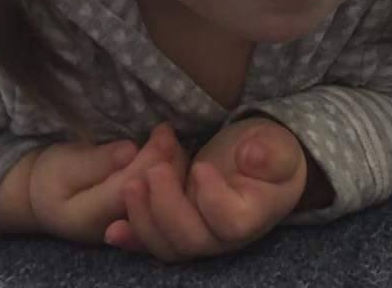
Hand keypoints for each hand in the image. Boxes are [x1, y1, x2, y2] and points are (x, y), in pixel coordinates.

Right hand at [28, 122, 188, 243]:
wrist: (49, 200)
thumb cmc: (54, 177)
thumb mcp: (65, 165)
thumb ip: (97, 161)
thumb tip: (130, 150)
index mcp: (93, 217)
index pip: (133, 187)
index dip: (153, 157)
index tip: (162, 130)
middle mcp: (118, 229)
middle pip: (155, 195)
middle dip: (168, 160)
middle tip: (167, 131)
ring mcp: (134, 228)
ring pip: (167, 199)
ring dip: (175, 167)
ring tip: (170, 139)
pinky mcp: (145, 219)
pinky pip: (167, 200)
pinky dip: (176, 176)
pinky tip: (173, 155)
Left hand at [104, 117, 306, 262]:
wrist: (257, 158)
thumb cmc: (270, 152)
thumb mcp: (278, 146)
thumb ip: (272, 154)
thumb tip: (254, 156)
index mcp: (251, 217)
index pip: (229, 222)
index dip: (211, 199)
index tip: (202, 166)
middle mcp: (222, 236)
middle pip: (190, 239)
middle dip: (166, 207)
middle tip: (154, 170)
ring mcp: (196, 235)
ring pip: (165, 245)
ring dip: (143, 217)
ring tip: (131, 184)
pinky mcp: (175, 227)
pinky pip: (151, 241)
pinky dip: (131, 237)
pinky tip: (112, 229)